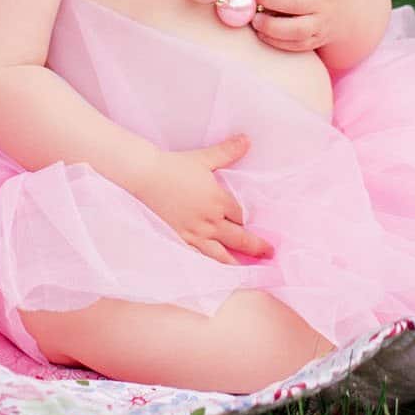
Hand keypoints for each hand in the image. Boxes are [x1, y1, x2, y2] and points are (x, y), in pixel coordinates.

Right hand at [123, 134, 272, 264]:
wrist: (145, 177)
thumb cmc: (174, 166)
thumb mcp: (203, 158)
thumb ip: (227, 152)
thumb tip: (247, 140)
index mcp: (218, 200)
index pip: (242, 216)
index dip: (252, 221)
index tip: (262, 228)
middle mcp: (210, 221)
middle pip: (239, 238)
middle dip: (256, 247)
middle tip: (270, 254)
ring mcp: (194, 233)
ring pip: (221, 254)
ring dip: (237, 263)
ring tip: (249, 272)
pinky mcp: (179, 239)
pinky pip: (198, 258)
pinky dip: (210, 267)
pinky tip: (216, 275)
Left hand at [250, 0, 350, 52]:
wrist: (355, 9)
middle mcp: (326, 0)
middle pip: (299, 2)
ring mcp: (323, 23)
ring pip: (298, 29)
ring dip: (273, 26)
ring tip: (255, 19)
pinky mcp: (317, 40)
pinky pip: (297, 45)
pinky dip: (277, 41)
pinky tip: (262, 32)